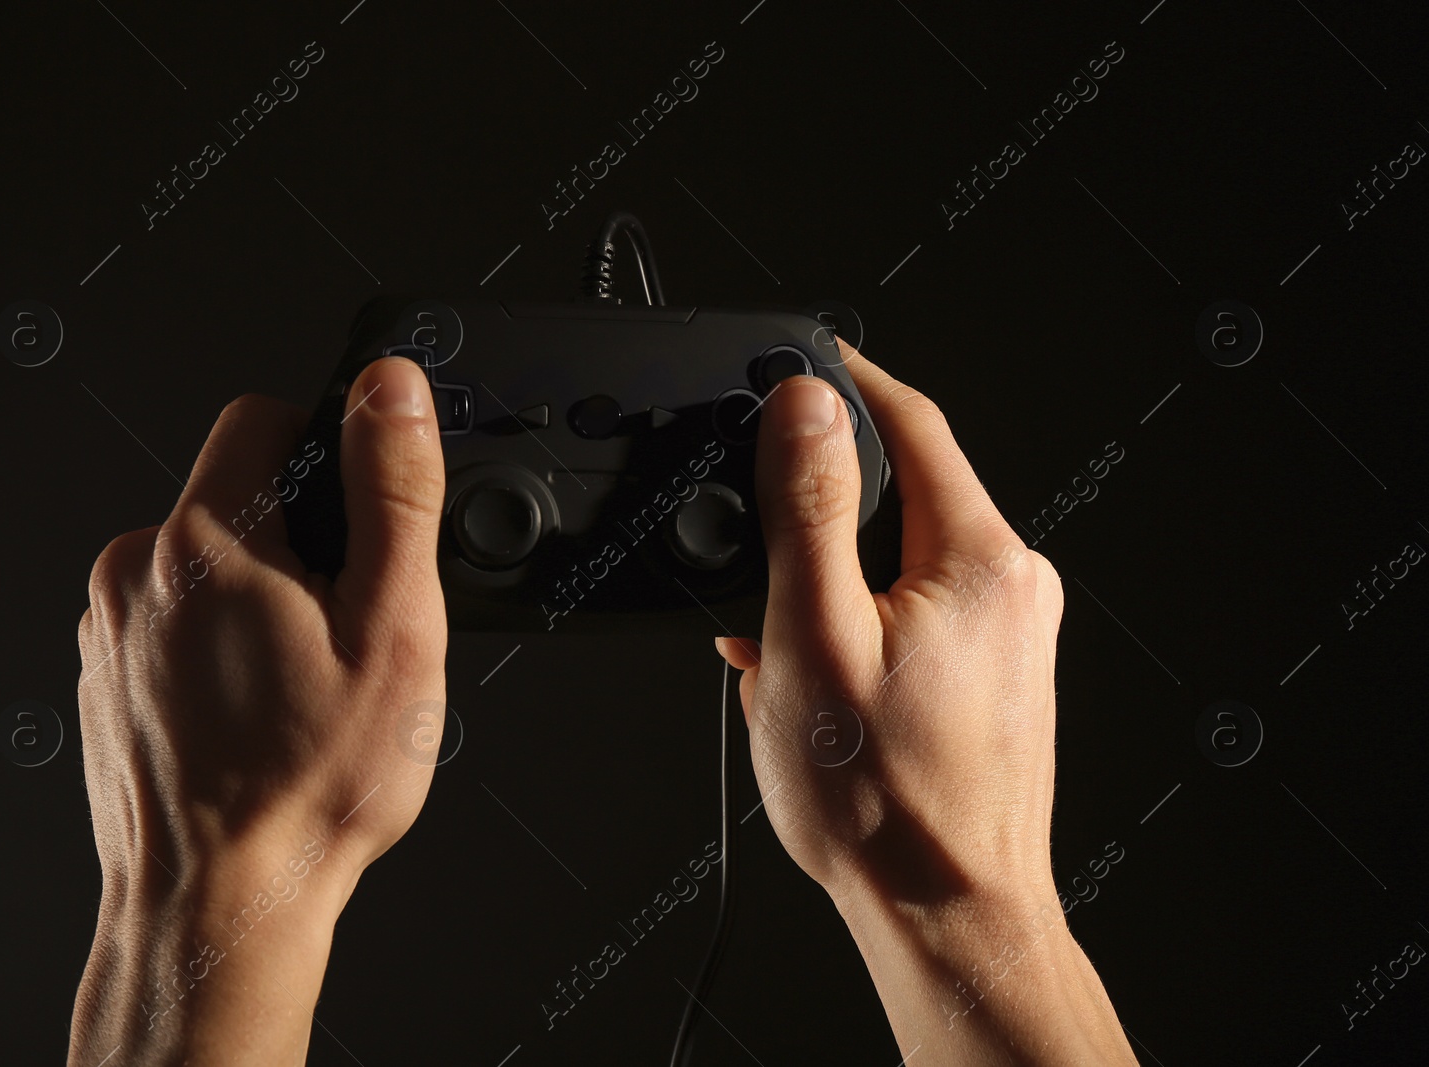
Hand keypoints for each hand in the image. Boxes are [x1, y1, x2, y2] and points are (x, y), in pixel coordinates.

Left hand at [68, 357, 447, 1065]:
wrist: (220, 906)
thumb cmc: (309, 788)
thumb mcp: (392, 627)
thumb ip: (394, 490)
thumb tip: (394, 388)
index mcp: (203, 543)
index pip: (262, 418)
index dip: (329, 453)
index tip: (361, 525)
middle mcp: (135, 575)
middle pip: (235, 498)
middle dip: (302, 542)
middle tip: (344, 630)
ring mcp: (110, 632)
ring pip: (206, 566)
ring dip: (260, 599)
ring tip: (302, 685)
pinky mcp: (106, 680)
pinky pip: (174, 623)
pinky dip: (219, 648)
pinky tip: (257, 714)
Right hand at [717, 341, 1135, 1064]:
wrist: (948, 913)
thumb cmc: (885, 802)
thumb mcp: (814, 635)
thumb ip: (807, 509)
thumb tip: (805, 404)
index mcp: (979, 557)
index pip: (911, 420)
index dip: (844, 377)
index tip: (796, 356)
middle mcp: (1012, 586)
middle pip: (905, 489)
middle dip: (820, 503)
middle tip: (755, 531)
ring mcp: (1010, 634)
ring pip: (900, 558)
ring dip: (829, 576)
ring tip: (775, 637)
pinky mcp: (995, 675)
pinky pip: (915, 611)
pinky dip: (855, 621)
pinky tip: (810, 676)